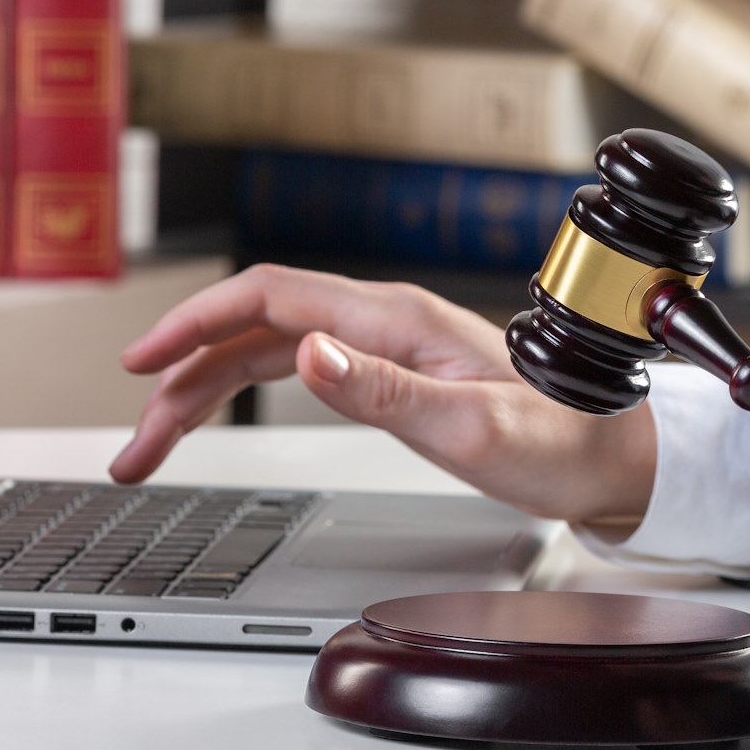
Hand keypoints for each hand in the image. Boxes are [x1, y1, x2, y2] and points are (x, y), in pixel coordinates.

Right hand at [112, 264, 656, 523]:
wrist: (613, 453)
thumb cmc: (560, 440)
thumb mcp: (472, 430)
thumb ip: (387, 392)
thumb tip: (309, 355)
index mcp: (394, 319)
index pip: (268, 296)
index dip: (194, 322)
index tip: (140, 361)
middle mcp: (382, 319)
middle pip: (251, 326)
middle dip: (180, 376)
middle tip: (135, 447)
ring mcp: (383, 341)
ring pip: (264, 349)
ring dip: (200, 391)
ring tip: (154, 448)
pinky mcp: (389, 368)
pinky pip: (292, 366)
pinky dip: (240, 391)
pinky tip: (214, 416)